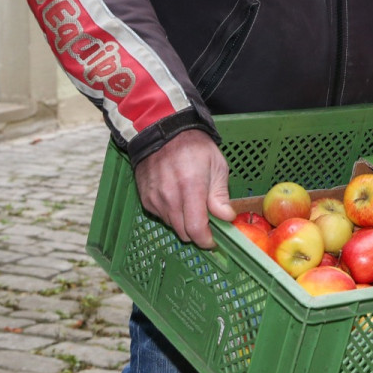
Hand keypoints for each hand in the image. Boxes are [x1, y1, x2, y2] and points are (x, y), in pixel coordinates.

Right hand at [134, 128, 233, 249]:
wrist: (163, 131)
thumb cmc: (194, 146)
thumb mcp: (217, 165)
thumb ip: (220, 195)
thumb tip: (226, 218)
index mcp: (191, 187)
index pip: (195, 229)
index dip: (206, 240)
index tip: (213, 240)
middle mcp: (170, 196)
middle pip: (184, 233)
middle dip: (197, 233)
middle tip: (206, 220)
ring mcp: (155, 198)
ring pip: (173, 226)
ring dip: (184, 222)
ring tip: (191, 203)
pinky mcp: (146, 199)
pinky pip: (162, 216)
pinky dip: (172, 214)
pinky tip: (177, 197)